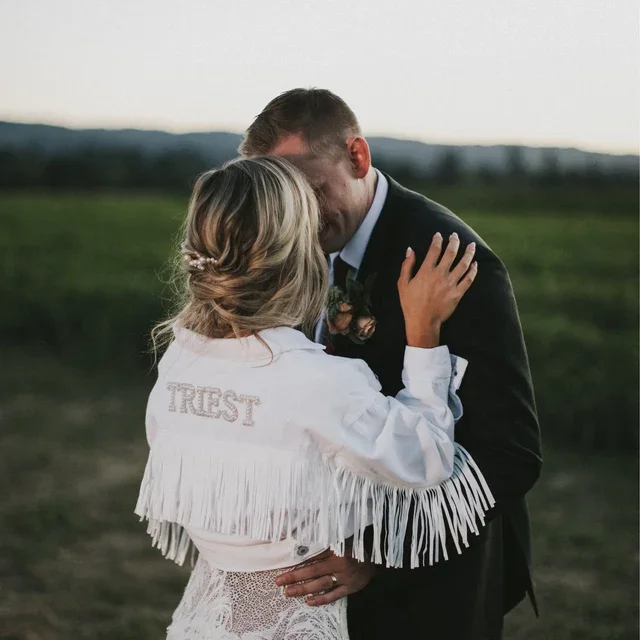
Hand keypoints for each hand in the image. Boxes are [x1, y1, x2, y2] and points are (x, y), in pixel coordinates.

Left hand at [274, 547, 374, 606]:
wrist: (377, 554)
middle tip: (278, 581)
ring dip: (303, 589)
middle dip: (294, 576)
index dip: (297, 559)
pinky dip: (321, 599)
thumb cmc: (355, 542)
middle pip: (313, 571)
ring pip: (320, 585)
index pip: (312, 555)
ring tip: (288, 592)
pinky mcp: (350, 587)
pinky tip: (308, 601)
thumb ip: (324, 537)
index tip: (282, 563)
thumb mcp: (341, 535)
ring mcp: (345, 577)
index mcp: (336, 548)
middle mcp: (340, 563)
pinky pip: (333, 595)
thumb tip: (303, 537)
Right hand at [398, 232, 477, 347]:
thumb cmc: (410, 303)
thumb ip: (407, 265)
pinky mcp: (458, 293)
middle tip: (455, 236)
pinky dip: (473, 271)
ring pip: (463, 264)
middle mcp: (440, 275)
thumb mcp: (403, 283)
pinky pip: (468, 279)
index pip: (434, 250)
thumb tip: (410, 250)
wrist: (422, 322)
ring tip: (471, 245)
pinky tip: (474, 264)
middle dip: (454, 241)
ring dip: (468, 253)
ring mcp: (451, 284)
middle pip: (451, 253)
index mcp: (426, 271)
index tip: (439, 235)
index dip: (437, 240)